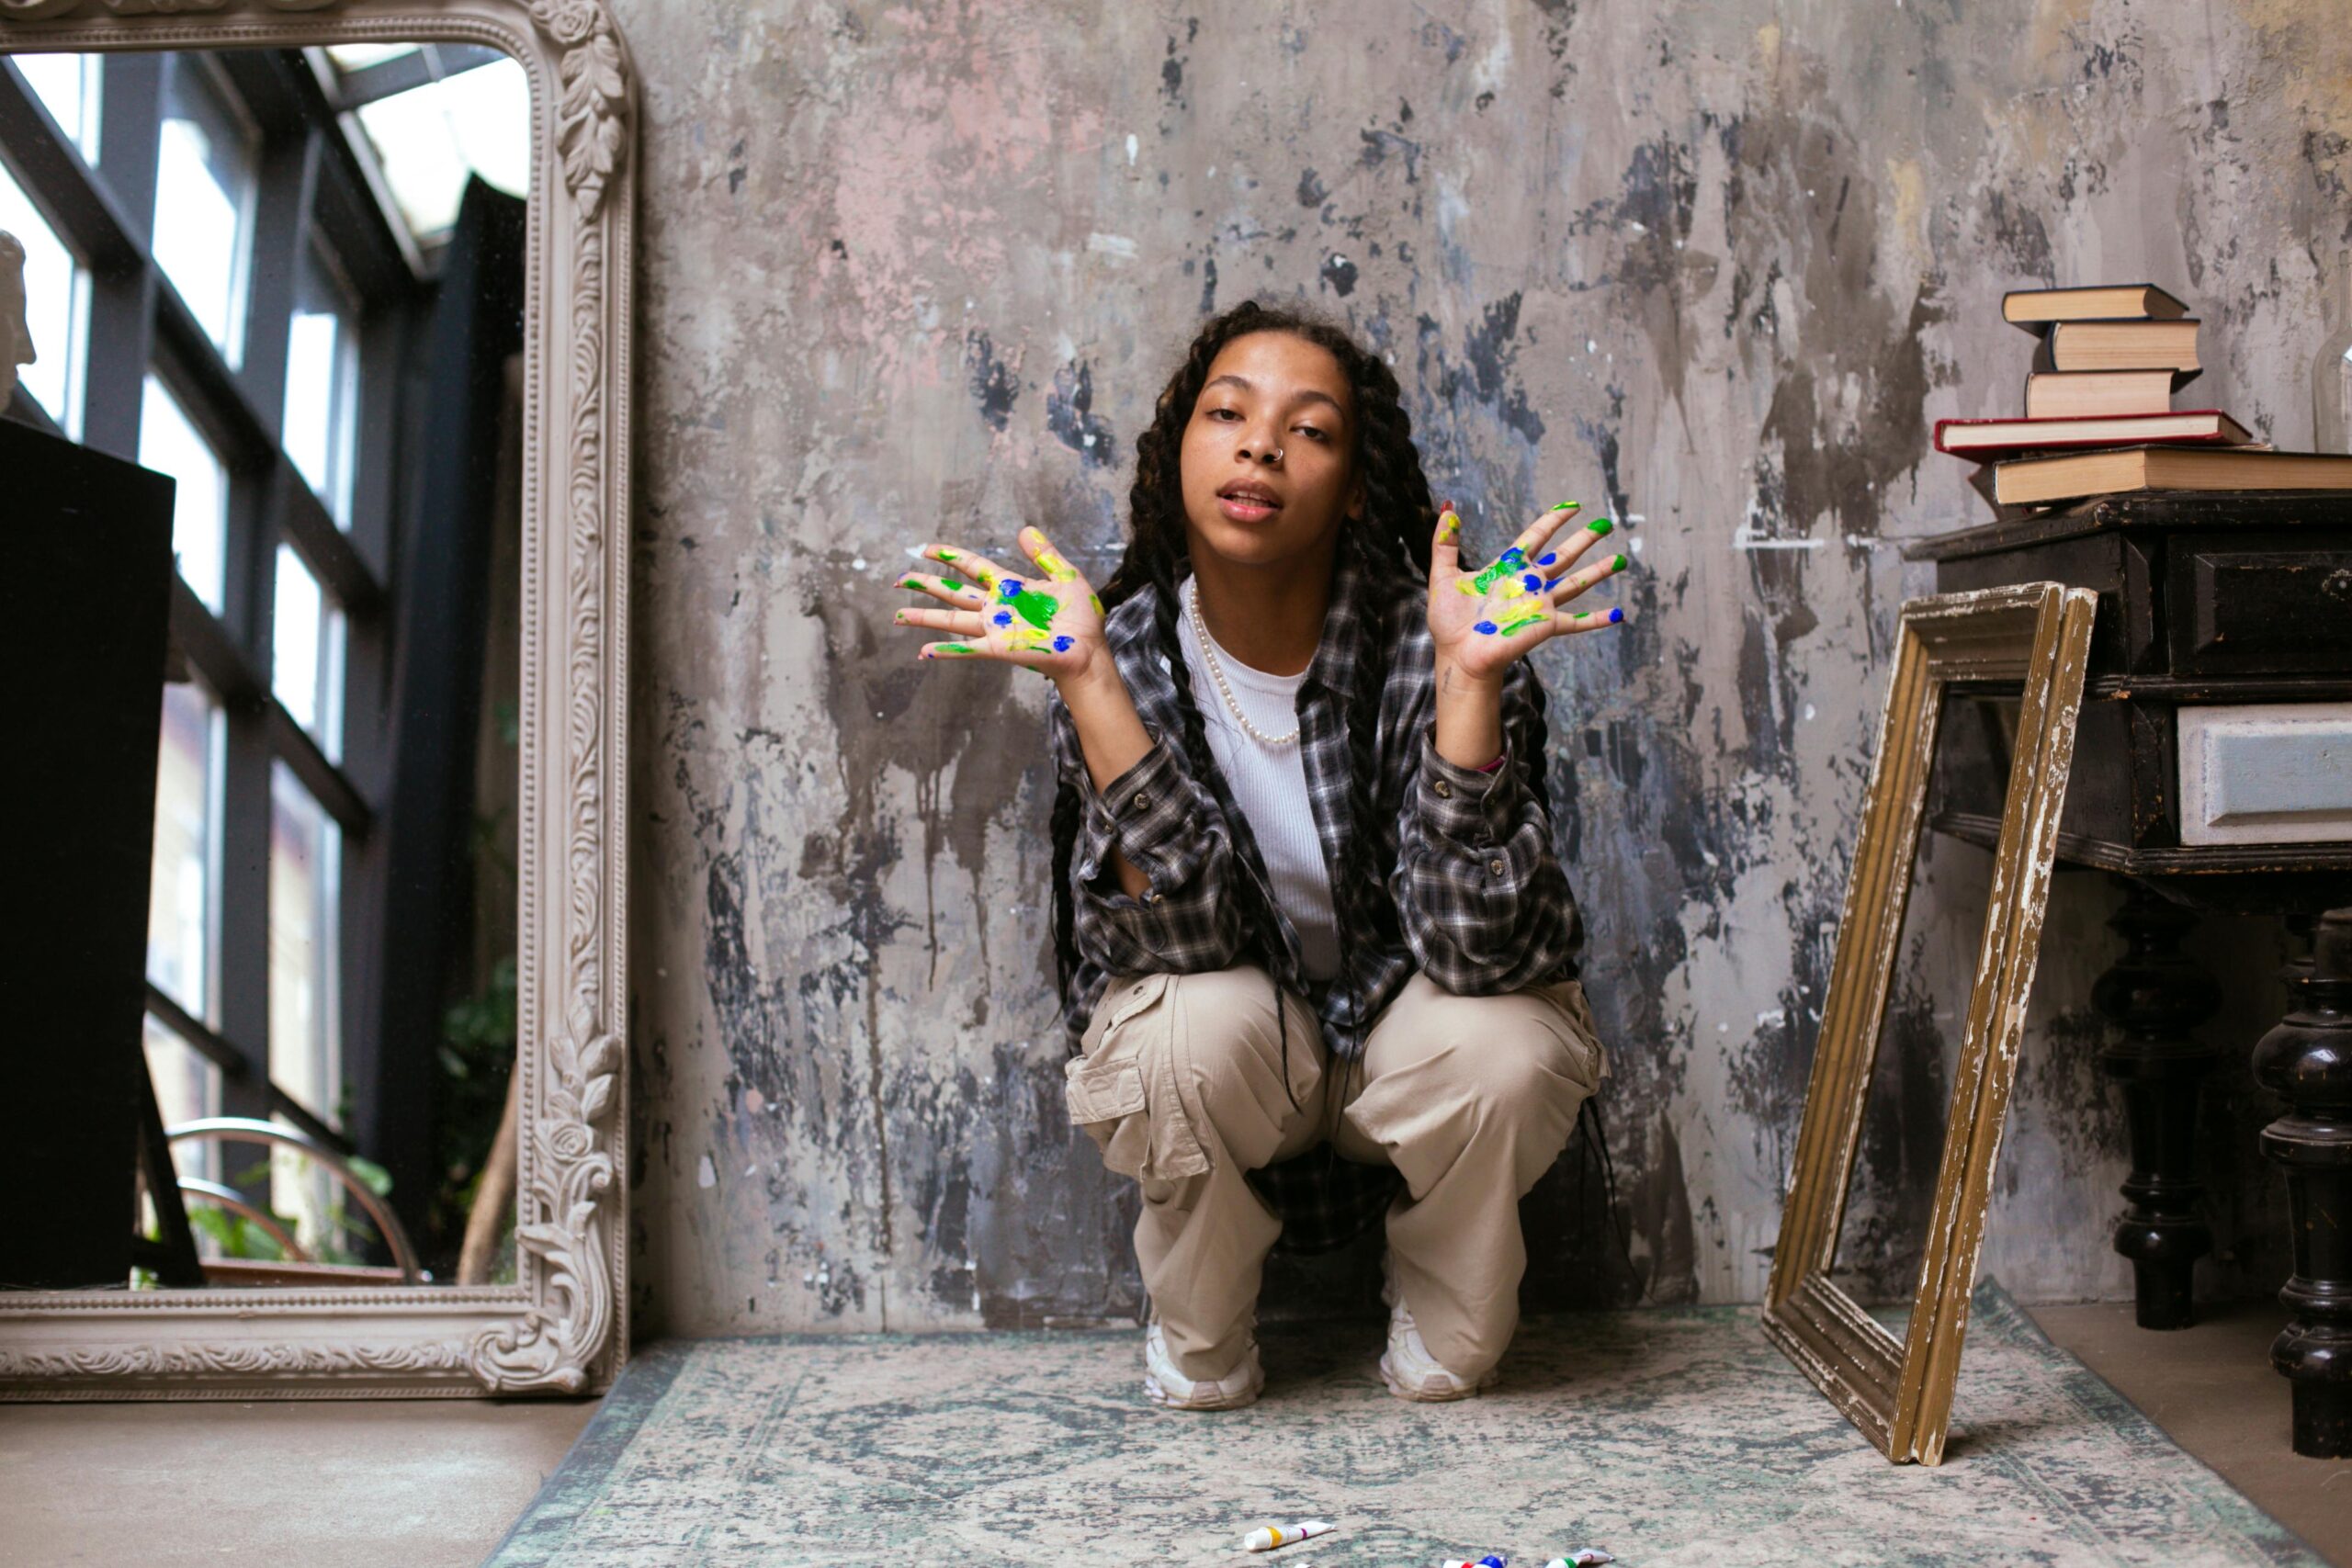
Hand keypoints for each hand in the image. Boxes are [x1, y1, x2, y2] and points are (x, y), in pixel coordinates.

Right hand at [895, 525, 1110, 683]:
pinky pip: (967, 649)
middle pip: (953, 593)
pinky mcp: (1000, 648)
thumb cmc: (1081, 618)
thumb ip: (1045, 555)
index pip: (973, 567)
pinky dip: (945, 651)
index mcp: (1010, 587)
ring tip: (897, 616)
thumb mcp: (1066, 577)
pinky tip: (923, 652)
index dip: (950, 557)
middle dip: (926, 585)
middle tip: (900, 579)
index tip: (927, 549)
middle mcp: (996, 607)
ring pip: (952, 621)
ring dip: (924, 618)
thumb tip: (1025, 529)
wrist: (1089, 651)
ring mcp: (995, 629)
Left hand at [1426, 498, 1628, 684]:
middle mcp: (1529, 583)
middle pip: (1564, 554)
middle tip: (1605, 524)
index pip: (1536, 537)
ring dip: (1599, 571)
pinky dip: (1598, 619)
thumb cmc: (1449, 621)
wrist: (1459, 654)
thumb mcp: (1444, 576)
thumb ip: (1445, 543)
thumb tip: (1447, 509)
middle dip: (1584, 539)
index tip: (1571, 506)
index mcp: (1508, 568)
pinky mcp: (1545, 625)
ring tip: (1621, 559)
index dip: (1554, 520)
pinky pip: (1577, 621)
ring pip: (1577, 582)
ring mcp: (1540, 603)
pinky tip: (1619, 614)